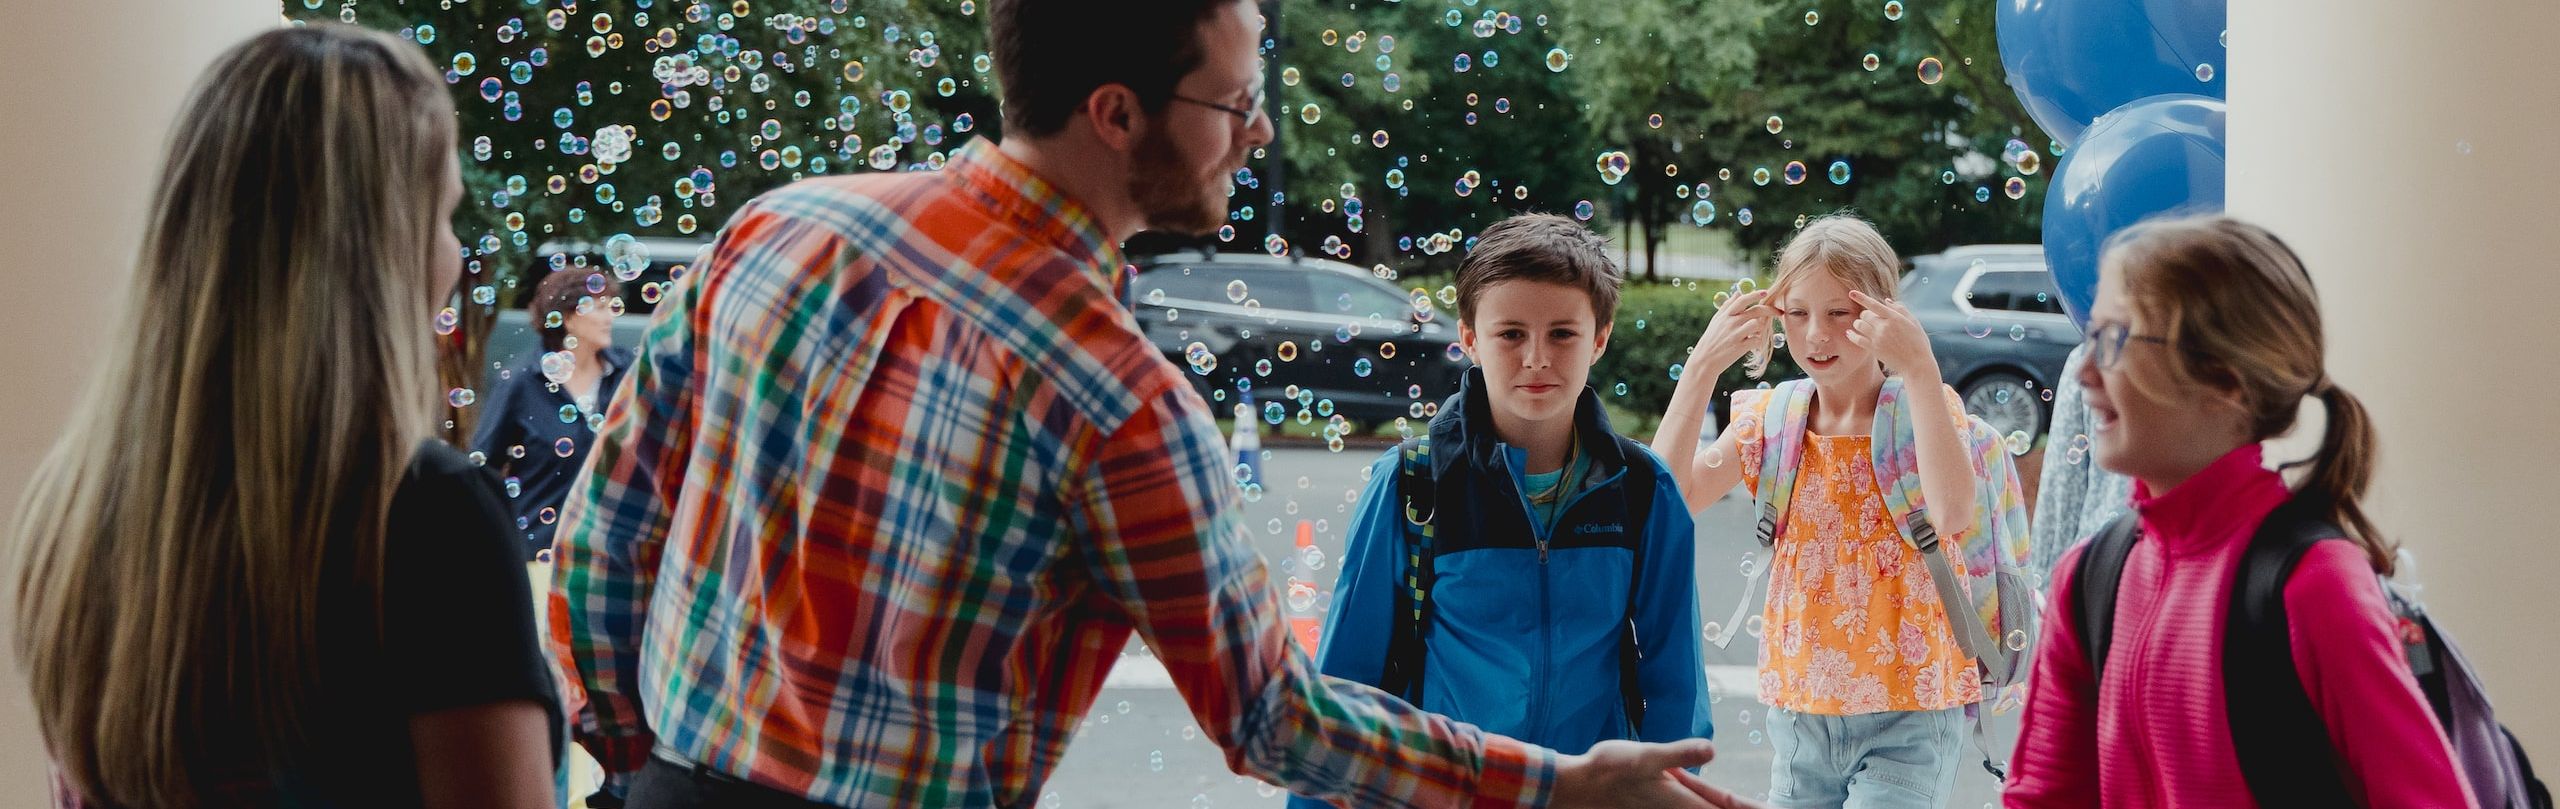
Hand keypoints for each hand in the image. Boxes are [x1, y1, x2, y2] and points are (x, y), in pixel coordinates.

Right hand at [1550, 739, 1769, 808]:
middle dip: (1743, 807)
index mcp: (1683, 803)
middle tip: (1770, 806)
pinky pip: (1689, 806)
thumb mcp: (1647, 755)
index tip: (1774, 808)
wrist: (1576, 787)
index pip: (1727, 808)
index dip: (1752, 808)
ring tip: (1744, 802)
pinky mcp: (1657, 807)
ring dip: (1724, 804)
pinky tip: (1704, 794)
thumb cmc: (1609, 770)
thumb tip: (1712, 748)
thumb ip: (1680, 753)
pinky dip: (1705, 801)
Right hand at [1690, 289, 1773, 372]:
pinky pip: (1757, 340)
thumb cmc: (1712, 339)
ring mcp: (1736, 335)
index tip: (1765, 292)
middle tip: (1779, 312)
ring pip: (1757, 324)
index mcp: (1726, 315)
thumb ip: (1727, 306)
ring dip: (1761, 328)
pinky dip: (1758, 341)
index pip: (1742, 300)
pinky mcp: (1740, 347)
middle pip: (1756, 311)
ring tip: (1756, 333)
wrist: (1705, 359)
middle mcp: (1731, 322)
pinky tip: (1753, 344)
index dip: (1755, 294)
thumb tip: (1737, 293)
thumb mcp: (1716, 320)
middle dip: (1770, 310)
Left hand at [1845, 289, 1935, 377]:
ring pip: (1859, 325)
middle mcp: (1884, 326)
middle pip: (1865, 314)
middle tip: (1871, 318)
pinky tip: (1849, 333)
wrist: (1917, 364)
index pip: (1874, 305)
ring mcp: (1878, 338)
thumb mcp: (1913, 322)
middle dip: (1866, 314)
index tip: (1851, 293)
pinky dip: (1852, 335)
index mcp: (1895, 318)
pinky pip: (1857, 339)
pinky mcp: (1874, 349)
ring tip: (1864, 326)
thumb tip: (1886, 300)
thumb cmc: (1918, 342)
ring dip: (1859, 323)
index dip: (1861, 298)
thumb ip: (1900, 309)